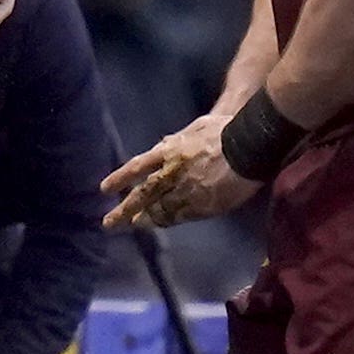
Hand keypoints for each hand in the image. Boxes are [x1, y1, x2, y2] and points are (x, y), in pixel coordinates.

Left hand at [103, 108, 260, 229]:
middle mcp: (172, 173)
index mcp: (169, 151)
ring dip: (144, 219)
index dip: (119, 179)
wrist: (249, 146)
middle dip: (123, 210)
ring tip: (133, 226)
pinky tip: (160, 225)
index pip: (137, 167)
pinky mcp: (202, 206)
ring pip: (159, 209)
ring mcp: (186, 191)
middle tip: (108, 223)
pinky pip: (180, 217)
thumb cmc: (227, 130)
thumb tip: (164, 143)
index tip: (105, 189)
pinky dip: (168, 221)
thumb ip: (178, 139)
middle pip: (142, 194)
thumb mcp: (196, 127)